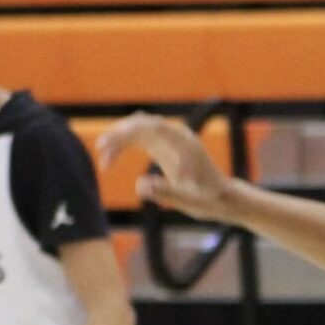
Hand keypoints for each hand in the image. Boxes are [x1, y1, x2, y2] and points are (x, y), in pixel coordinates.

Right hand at [97, 111, 232, 219]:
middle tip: (102, 154)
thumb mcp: (188, 201)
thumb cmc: (208, 200)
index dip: (126, 132)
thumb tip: (139, 186)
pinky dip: (125, 145)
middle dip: (119, 136)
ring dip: (119, 140)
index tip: (109, 145)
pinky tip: (113, 159)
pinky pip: (140, 138)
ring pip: (138, 129)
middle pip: (141, 123)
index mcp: (183, 143)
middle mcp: (176, 135)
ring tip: (105, 162)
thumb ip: (166, 192)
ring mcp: (170, 139)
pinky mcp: (166, 146)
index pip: (150, 127)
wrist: (223, 198)